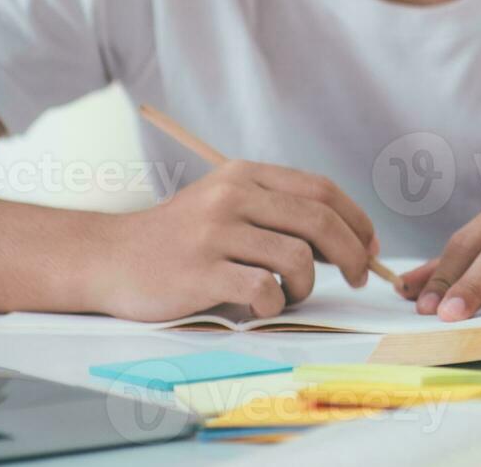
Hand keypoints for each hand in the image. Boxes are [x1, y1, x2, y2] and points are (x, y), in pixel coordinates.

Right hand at [94, 160, 377, 321]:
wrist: (109, 257)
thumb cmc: (178, 238)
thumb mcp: (226, 204)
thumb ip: (276, 213)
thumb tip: (347, 240)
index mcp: (243, 174)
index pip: (320, 190)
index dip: (356, 219)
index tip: (370, 245)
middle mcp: (232, 196)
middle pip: (318, 221)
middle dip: (352, 253)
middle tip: (357, 278)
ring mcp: (215, 232)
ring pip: (297, 258)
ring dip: (305, 284)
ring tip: (288, 293)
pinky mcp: (200, 271)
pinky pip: (264, 290)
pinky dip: (274, 304)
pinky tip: (259, 305)